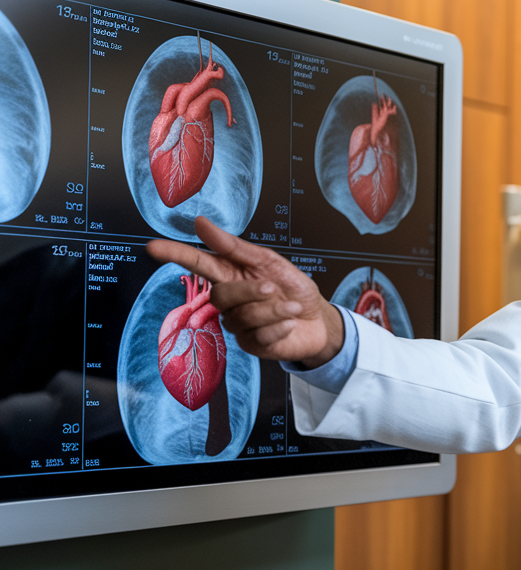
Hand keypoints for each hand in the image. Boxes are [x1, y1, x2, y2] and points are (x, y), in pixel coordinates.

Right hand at [146, 216, 344, 366]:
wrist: (318, 319)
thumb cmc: (293, 288)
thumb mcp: (270, 262)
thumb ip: (235, 247)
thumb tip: (201, 224)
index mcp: (231, 274)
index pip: (198, 263)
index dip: (176, 255)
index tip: (153, 247)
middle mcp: (230, 300)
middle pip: (220, 295)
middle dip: (249, 291)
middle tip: (273, 289)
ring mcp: (238, 324)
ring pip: (242, 318)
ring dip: (274, 310)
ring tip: (292, 307)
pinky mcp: (251, 345)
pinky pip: (259, 336)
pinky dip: (280, 327)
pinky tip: (290, 324)